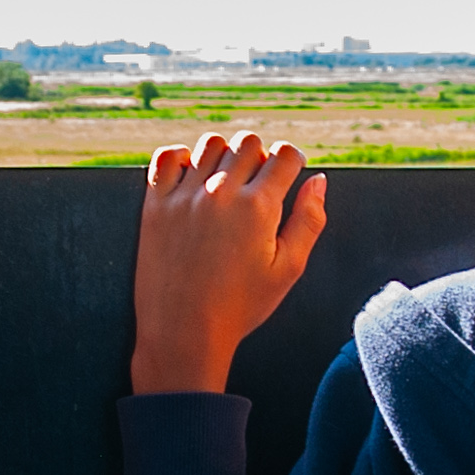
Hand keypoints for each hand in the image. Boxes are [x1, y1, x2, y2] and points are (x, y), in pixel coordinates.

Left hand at [133, 131, 329, 393]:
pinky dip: (181, 157)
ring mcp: (184, 195)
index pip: (284, 154)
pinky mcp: (155, 204)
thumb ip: (309, 221)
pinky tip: (192, 175)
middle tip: (258, 182)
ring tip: (226, 180)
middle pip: (248, 143)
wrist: (184, 332)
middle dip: (260, 156)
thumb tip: (318, 180)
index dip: (293, 160)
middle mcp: (221, 193)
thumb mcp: (288, 270)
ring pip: (211, 143)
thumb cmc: (241, 307)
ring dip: (225, 154)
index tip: (289, 172)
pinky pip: (167, 156)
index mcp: (259, 208)